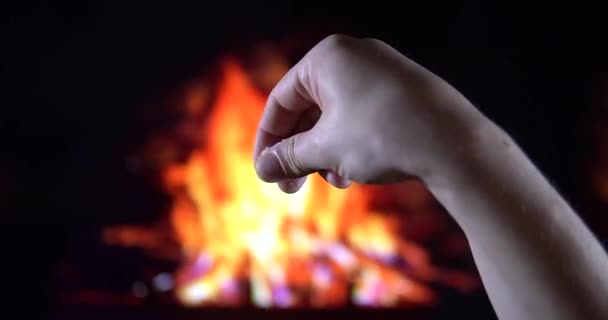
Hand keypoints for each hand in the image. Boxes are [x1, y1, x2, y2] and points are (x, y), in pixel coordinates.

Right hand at [253, 34, 487, 192]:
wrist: (455, 143)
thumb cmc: (384, 135)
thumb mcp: (326, 149)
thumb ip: (288, 156)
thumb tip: (264, 168)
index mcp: (327, 58)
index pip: (281, 100)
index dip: (268, 141)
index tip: (264, 172)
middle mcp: (353, 57)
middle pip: (308, 109)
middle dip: (298, 152)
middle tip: (289, 187)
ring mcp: (380, 72)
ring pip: (335, 116)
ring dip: (324, 153)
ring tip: (331, 181)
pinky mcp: (400, 91)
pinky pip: (361, 117)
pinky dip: (349, 144)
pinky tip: (353, 173)